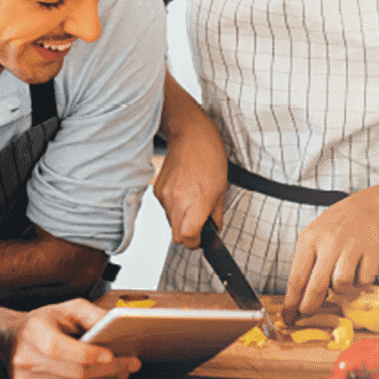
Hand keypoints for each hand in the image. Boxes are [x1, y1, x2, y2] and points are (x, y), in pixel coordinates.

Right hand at [0, 300, 141, 378]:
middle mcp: (25, 358)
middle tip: (131, 364)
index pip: (59, 348)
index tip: (112, 354)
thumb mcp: (67, 309)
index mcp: (33, 331)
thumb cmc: (44, 323)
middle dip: (108, 370)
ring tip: (119, 372)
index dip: (87, 354)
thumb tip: (116, 326)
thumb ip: (93, 314)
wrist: (12, 340)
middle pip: (74, 373)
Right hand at [151, 120, 226, 249]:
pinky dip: (173, 206)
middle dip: (187, 234)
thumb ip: (215, 216)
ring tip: (191, 200)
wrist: (191, 136)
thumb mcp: (221, 191)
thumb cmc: (210, 158)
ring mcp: (165, 196)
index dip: (196, 243)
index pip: (188, 239)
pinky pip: (165, 208)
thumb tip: (212, 231)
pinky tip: (183, 191)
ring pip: (170, 223)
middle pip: (177, 236)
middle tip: (197, 223)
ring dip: (180, 219)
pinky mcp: (157, 190)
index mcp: (196, 203)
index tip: (201, 239)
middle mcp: (177, 202)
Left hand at [282, 189, 378, 323]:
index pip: (296, 278)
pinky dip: (359, 283)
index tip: (288, 317)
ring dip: (339, 290)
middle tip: (306, 315)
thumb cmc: (332, 229)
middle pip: (317, 286)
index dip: (291, 302)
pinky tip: (356, 272)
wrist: (364, 210)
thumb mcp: (311, 239)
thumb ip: (304, 265)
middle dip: (309, 306)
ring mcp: (352, 247)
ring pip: (341, 284)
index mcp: (310, 241)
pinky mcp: (372, 252)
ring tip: (338, 280)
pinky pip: (363, 281)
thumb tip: (297, 299)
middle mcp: (330, 243)